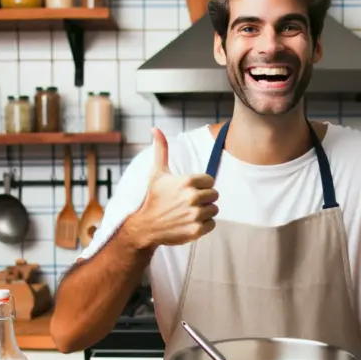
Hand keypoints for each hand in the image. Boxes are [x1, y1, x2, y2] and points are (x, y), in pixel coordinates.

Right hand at [130, 129, 217, 247]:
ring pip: (214, 209)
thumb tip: (155, 129)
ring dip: (204, 212)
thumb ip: (161, 150)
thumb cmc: (153, 198)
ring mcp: (195, 214)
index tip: (188, 191)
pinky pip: (212, 224)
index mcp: (187, 181)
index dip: (201, 185)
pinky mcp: (197, 230)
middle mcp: (193, 197)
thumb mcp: (157, 173)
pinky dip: (204, 225)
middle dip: (204, 198)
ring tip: (189, 213)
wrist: (146, 226)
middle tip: (188, 203)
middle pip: (214, 195)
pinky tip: (190, 222)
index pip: (210, 181)